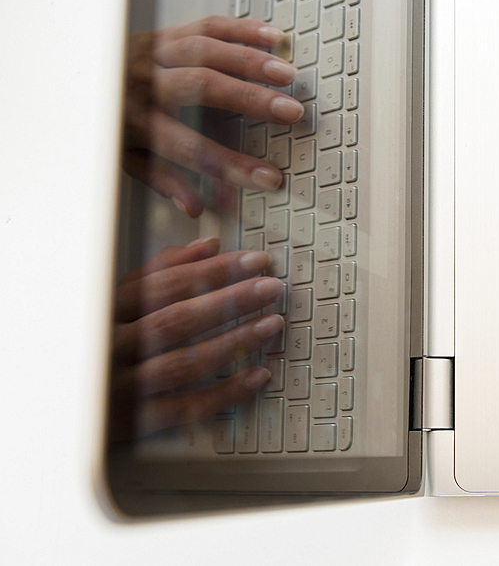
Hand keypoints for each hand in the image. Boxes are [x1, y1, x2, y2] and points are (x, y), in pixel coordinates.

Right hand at [110, 238, 281, 438]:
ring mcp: (121, 387)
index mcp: (107, 311)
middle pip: (177, 320)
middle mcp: (110, 348)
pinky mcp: (134, 423)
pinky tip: (259, 375)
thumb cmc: (97, 341)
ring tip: (272, 324)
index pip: (166, 283)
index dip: (215, 270)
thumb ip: (160, 271)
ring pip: (184, 362)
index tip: (256, 261)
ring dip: (233, 342)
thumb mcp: (116, 300)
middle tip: (272, 287)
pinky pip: (186, 408)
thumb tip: (209, 245)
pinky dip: (226, 392)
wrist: (56, 402)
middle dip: (230, 301)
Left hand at [124, 16, 303, 216]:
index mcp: (136, 120)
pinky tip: (271, 37)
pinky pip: (206, 25)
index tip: (267, 177)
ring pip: (207, 50)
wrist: (67, 70)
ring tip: (286, 75)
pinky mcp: (165, 33)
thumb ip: (162, 180)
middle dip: (251, 99)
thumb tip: (195, 206)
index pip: (190, 148)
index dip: (231, 165)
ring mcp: (155, 52)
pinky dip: (242, 29)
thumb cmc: (105, 120)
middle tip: (290, 112)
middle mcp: (146, 81)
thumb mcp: (124, 156)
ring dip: (251, 61)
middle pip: (203, 87)